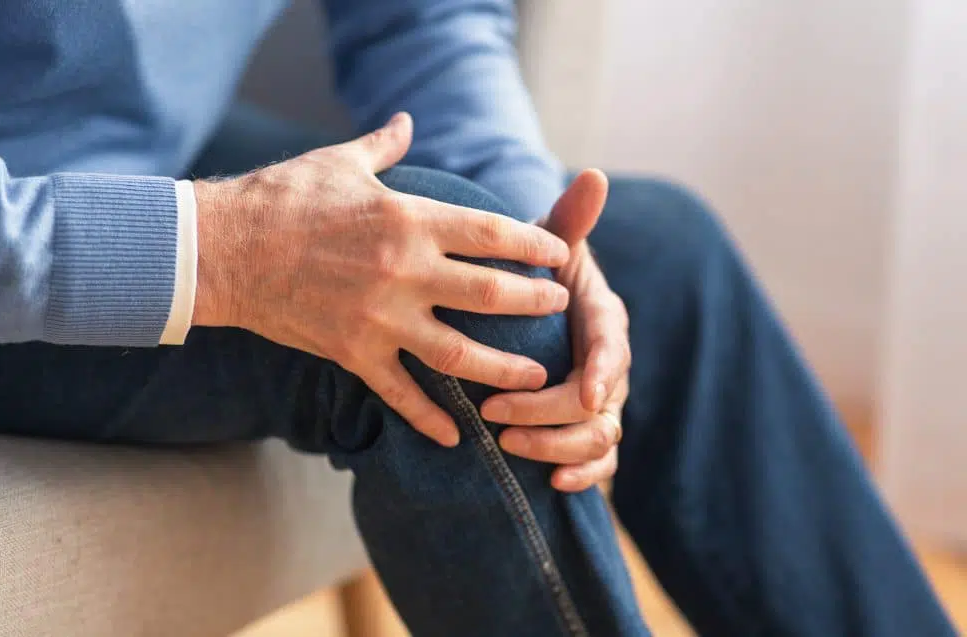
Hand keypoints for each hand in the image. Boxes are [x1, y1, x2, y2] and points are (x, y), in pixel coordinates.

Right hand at [191, 113, 572, 447]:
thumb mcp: (340, 162)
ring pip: (459, 355)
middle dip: (534, 304)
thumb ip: (384, 146)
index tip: (559, 254)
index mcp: (408, 219)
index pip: (493, 235)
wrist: (223, 249)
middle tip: (559, 308)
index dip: (535, 246)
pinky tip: (455, 438)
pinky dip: (429, 420)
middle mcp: (404, 272)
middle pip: (491, 296)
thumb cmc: (282, 198)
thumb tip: (406, 120)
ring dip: (503, 370)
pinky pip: (401, 394)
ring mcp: (380, 319)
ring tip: (535, 378)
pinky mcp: (353, 352)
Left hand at [481, 170, 631, 491]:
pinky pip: (598, 461)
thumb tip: (591, 174)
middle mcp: (610, 364)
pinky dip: (582, 474)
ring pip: (600, 438)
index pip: (612, 348)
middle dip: (549, 412)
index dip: (600, 371)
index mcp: (605, 319)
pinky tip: (554, 482)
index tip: (582, 389)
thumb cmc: (539, 274)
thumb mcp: (551, 246)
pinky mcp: (587, 428)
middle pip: (598, 403)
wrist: (534, 306)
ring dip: (556, 446)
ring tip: (507, 443)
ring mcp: (602, 401)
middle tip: (494, 412)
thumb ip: (568, 221)